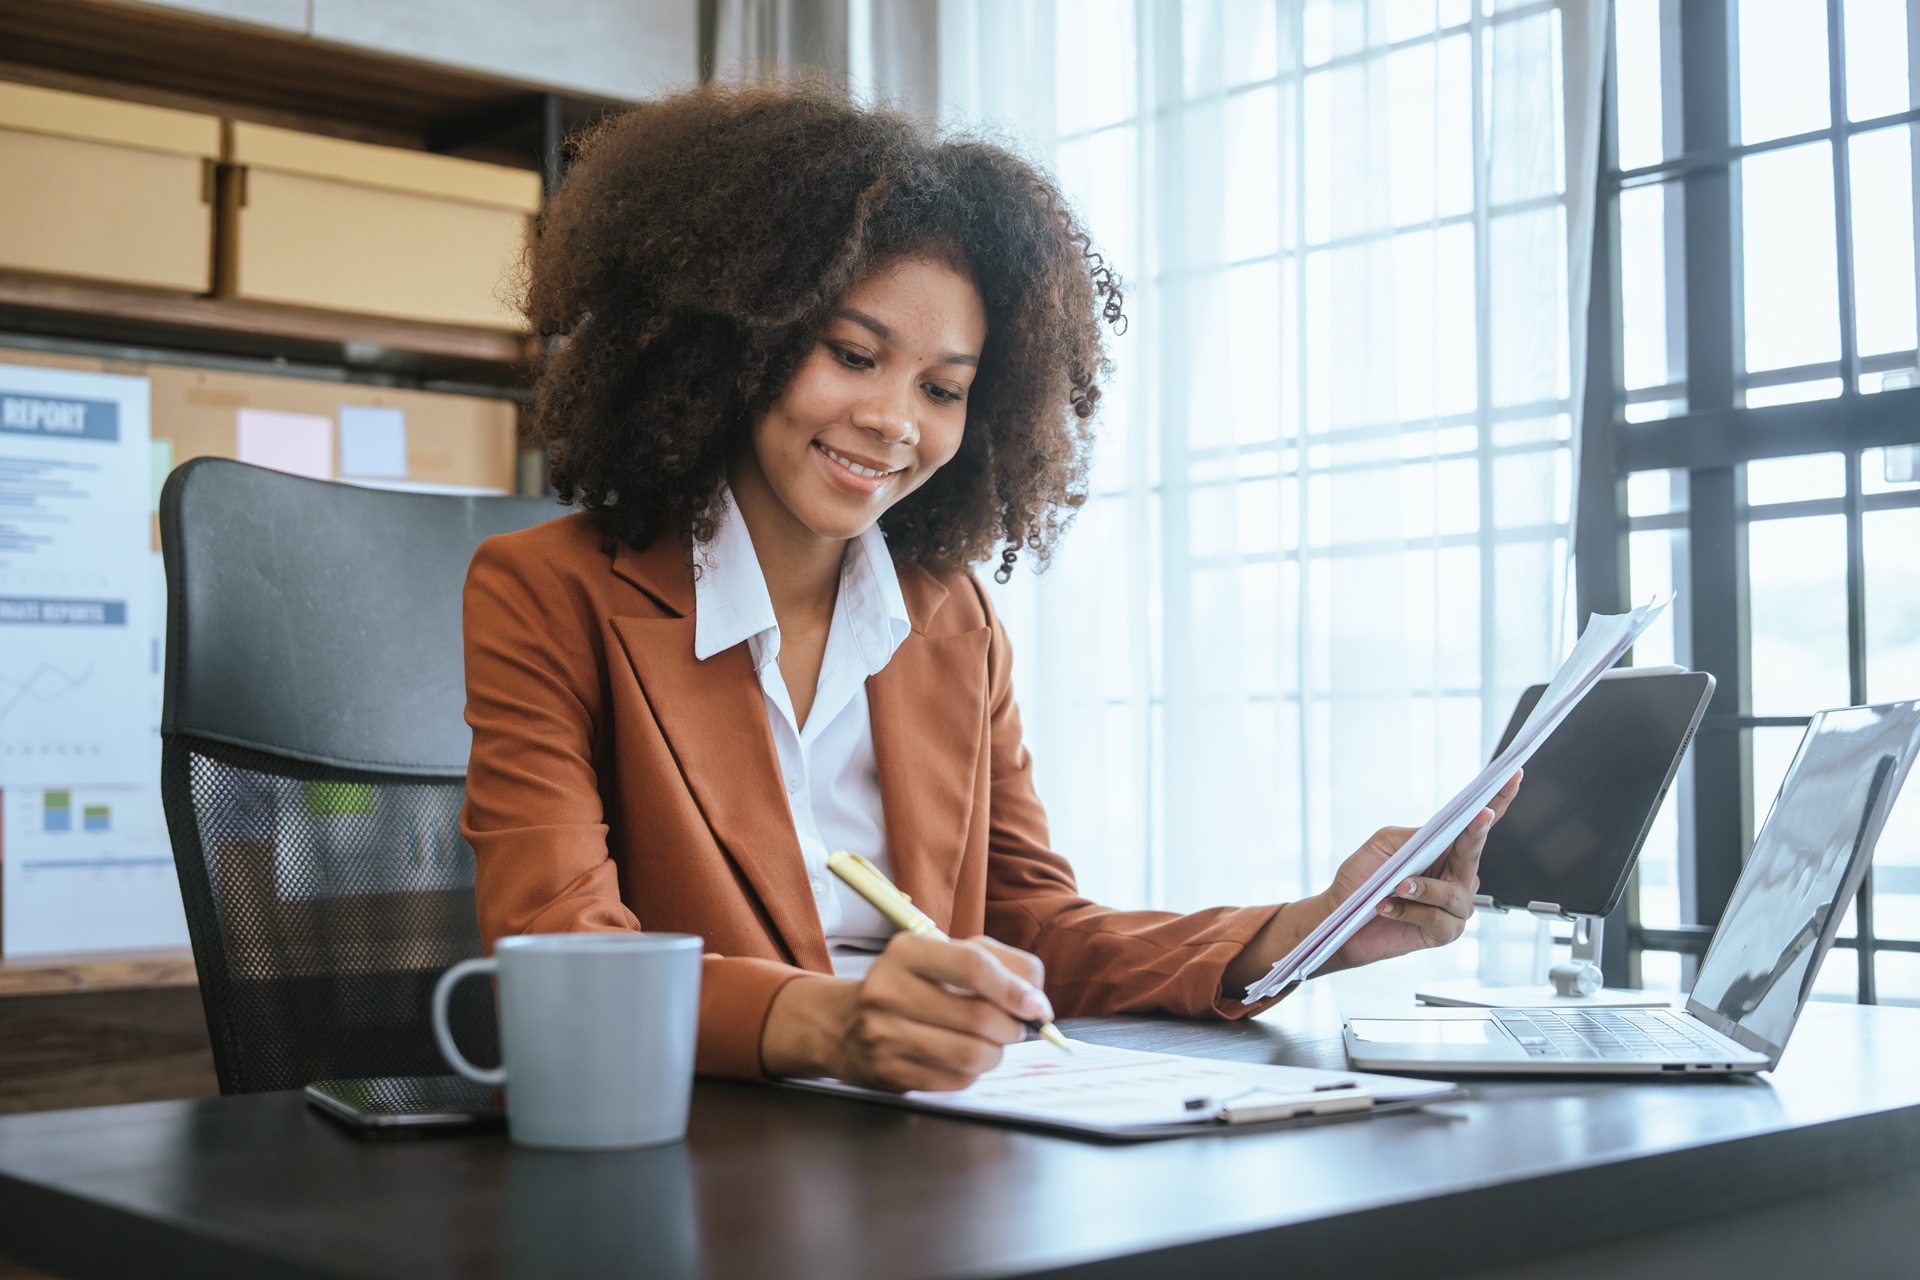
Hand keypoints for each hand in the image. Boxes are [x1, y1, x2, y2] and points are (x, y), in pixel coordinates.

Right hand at [759, 932, 1049, 1091]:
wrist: (843, 1023)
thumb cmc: (911, 985)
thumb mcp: (947, 955)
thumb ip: (1000, 964)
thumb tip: (1037, 1001)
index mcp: (908, 951)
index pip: (974, 967)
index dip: (1015, 990)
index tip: (1038, 1008)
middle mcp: (888, 989)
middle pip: (978, 1017)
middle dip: (1012, 1029)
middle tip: (1014, 1028)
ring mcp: (884, 1034)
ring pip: (971, 1055)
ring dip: (996, 1054)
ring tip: (991, 1045)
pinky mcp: (889, 1072)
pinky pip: (955, 1080)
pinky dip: (972, 1073)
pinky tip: (962, 1059)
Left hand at [1322, 769, 1521, 970]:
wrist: (1339, 916)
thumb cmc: (1361, 879)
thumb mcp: (1384, 844)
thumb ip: (1416, 835)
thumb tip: (1442, 831)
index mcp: (1444, 851)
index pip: (1474, 825)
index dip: (1498, 800)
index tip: (1512, 777)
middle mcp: (1455, 877)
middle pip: (1475, 852)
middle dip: (1477, 831)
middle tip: (1480, 815)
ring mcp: (1453, 907)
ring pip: (1454, 893)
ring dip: (1423, 888)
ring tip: (1396, 886)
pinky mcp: (1443, 932)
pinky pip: (1437, 919)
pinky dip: (1410, 911)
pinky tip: (1387, 907)